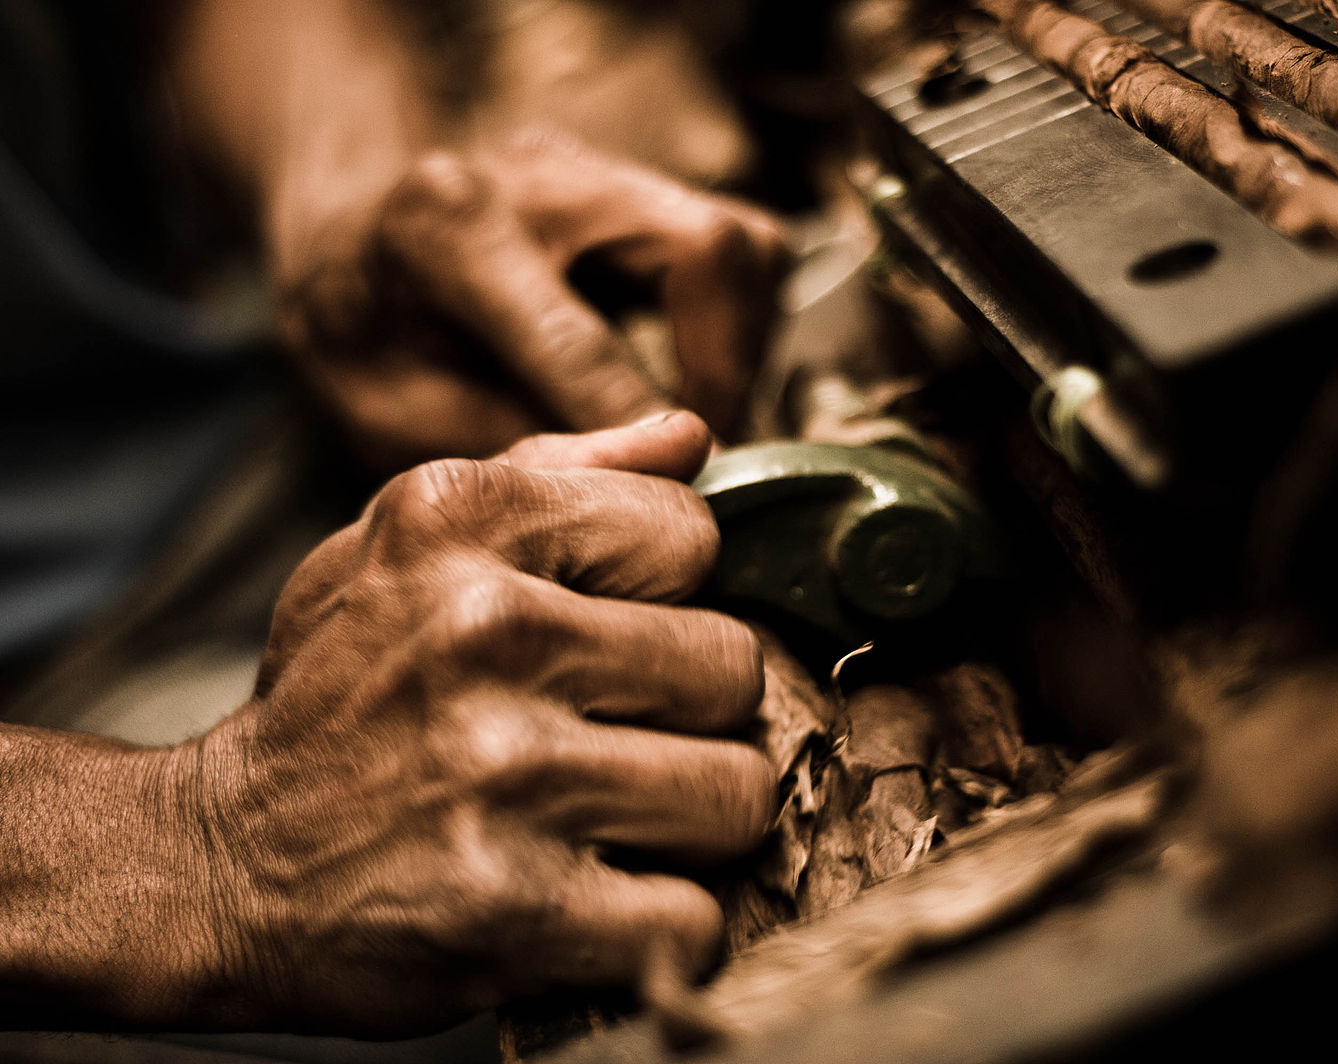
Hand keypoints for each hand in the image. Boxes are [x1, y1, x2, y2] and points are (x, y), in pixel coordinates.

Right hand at [195, 412, 774, 1034]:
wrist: (218, 861)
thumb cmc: (343, 690)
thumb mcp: (409, 542)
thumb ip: (560, 473)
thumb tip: (694, 435)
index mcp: (460, 517)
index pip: (691, 534)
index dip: (664, 593)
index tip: (600, 634)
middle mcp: (485, 631)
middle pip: (734, 667)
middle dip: (689, 714)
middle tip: (611, 737)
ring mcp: (504, 776)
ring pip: (737, 794)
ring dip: (687, 824)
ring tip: (607, 819)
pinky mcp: (516, 910)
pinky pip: (692, 920)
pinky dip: (658, 926)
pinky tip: (592, 901)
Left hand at [273, 128, 788, 467]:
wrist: (350, 231)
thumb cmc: (360, 328)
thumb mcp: (382, 409)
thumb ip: (495, 444)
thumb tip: (620, 485)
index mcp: (447, 230)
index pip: (579, 343)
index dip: (638, 430)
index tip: (676, 492)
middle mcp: (542, 177)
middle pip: (707, 250)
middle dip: (724, 370)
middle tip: (699, 455)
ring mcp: (604, 170)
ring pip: (744, 246)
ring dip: (741, 350)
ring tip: (694, 422)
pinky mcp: (646, 187)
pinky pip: (740, 253)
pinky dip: (734, 328)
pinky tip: (689, 377)